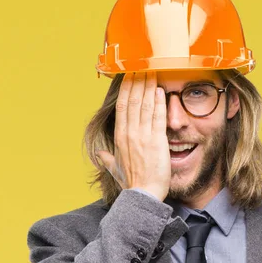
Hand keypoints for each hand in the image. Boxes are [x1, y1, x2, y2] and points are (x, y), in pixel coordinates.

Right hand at [96, 72, 170, 200]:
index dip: (126, 89)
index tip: (130, 76)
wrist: (142, 196)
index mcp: (120, 137)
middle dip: (138, 82)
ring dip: (149, 86)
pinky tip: (161, 90)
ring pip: (145, 105)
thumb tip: (100, 154)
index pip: (122, 107)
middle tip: (142, 66)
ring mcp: (142, 136)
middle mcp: (129, 133)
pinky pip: (157, 117)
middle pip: (133, 101)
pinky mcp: (156, 141)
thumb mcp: (116, 170)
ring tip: (153, 72)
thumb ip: (108, 160)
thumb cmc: (131, 184)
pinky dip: (159, 102)